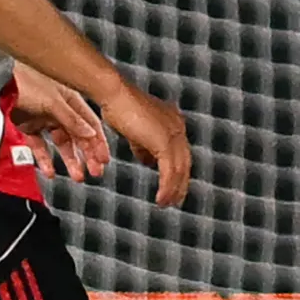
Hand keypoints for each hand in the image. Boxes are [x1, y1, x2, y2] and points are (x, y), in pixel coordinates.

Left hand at [9, 64, 110, 181]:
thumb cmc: (26, 80)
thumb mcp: (52, 101)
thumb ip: (71, 119)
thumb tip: (90, 134)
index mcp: (70, 99)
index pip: (90, 124)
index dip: (98, 142)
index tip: (104, 160)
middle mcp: (59, 108)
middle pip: (78, 135)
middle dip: (88, 155)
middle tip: (95, 172)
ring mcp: (43, 117)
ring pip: (61, 143)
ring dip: (70, 160)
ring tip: (77, 176)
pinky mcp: (27, 125)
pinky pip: (39, 146)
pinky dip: (45, 159)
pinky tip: (50, 171)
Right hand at [98, 80, 190, 206]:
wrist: (114, 95)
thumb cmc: (119, 108)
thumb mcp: (135, 132)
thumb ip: (144, 146)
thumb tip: (148, 161)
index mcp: (173, 123)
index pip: (180, 154)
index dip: (178, 173)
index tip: (173, 188)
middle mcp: (177, 127)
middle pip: (184, 163)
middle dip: (180, 184)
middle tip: (174, 201)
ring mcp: (174, 133)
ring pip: (179, 169)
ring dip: (173, 189)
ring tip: (165, 203)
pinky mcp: (165, 141)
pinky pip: (170, 170)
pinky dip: (167, 187)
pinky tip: (161, 198)